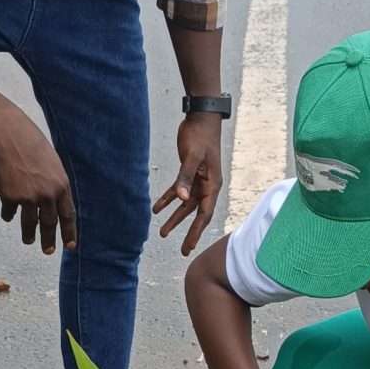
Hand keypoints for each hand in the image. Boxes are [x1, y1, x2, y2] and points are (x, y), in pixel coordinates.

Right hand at [0, 107, 76, 251]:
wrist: (7, 133)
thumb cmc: (29, 141)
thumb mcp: (50, 161)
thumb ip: (52, 182)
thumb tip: (49, 202)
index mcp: (61, 184)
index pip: (68, 214)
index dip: (69, 231)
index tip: (69, 245)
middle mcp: (47, 194)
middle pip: (49, 223)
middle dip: (48, 239)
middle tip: (48, 251)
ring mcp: (28, 197)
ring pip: (29, 223)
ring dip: (29, 234)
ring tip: (28, 242)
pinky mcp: (9, 197)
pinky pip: (9, 212)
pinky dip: (8, 214)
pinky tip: (8, 216)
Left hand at [153, 113, 224, 254]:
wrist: (201, 117)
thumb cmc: (200, 135)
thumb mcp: (192, 157)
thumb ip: (186, 178)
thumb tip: (181, 200)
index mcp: (212, 184)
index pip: (204, 214)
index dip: (196, 232)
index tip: (188, 246)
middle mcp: (207, 186)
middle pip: (197, 214)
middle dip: (188, 232)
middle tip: (183, 251)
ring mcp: (199, 180)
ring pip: (186, 205)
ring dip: (174, 218)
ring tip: (162, 232)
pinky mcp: (190, 173)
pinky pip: (178, 190)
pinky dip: (168, 200)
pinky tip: (157, 208)